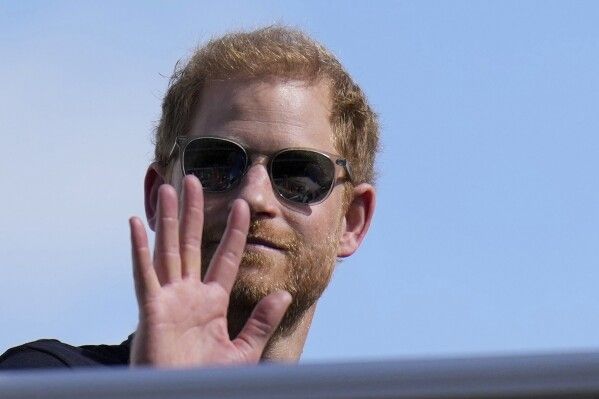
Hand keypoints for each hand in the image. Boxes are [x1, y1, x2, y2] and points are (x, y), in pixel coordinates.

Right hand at [128, 175, 291, 366]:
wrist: (185, 395)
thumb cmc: (208, 380)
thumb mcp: (242, 350)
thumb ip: (261, 322)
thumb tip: (283, 294)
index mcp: (212, 302)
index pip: (225, 258)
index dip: (233, 232)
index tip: (241, 205)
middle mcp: (189, 294)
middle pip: (193, 243)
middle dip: (194, 211)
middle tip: (196, 179)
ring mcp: (168, 298)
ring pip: (169, 249)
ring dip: (169, 218)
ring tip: (170, 187)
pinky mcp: (151, 309)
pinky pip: (145, 274)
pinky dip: (140, 248)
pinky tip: (137, 223)